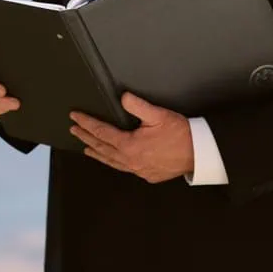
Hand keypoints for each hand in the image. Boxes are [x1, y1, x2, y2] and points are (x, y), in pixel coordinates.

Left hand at [70, 93, 193, 183]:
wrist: (199, 153)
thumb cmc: (180, 134)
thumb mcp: (158, 115)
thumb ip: (138, 106)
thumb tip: (124, 97)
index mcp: (129, 146)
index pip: (101, 132)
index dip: (86, 123)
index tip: (75, 118)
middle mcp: (130, 161)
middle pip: (102, 148)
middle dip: (86, 137)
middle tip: (73, 130)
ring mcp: (138, 170)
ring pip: (111, 162)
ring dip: (97, 153)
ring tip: (86, 148)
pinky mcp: (148, 175)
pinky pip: (124, 169)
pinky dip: (114, 162)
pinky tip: (113, 160)